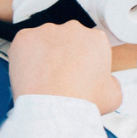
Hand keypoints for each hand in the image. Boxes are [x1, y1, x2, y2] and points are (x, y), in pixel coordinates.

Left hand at [7, 22, 122, 113]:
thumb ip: (112, 82)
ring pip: (44, 40)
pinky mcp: (24, 37)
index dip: (81, 60)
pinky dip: (23, 55)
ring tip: (42, 76)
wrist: (53, 107)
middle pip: (66, 39)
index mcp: (96, 39)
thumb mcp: (113, 95)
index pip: (88, 44)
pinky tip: (29, 71)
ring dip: (43, 54)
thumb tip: (107, 80)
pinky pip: (23, 43)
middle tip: (57, 76)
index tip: (75, 72)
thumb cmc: (82, 102)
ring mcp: (47, 31)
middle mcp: (72, 29)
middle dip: (62, 54)